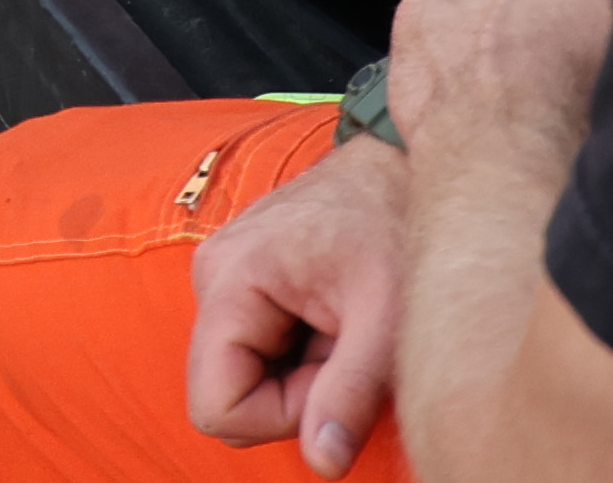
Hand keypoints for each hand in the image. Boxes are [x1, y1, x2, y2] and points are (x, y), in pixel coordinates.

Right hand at [188, 134, 410, 467]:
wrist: (400, 159)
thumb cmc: (396, 221)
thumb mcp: (384, 317)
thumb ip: (348, 394)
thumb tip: (324, 464)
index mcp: (232, 279)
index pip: (217, 406)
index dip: (281, 416)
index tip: (334, 377)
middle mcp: (213, 274)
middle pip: (228, 391)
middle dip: (293, 392)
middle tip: (348, 346)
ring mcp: (224, 273)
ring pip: (244, 372)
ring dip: (300, 371)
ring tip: (345, 325)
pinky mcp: (242, 276)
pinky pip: (255, 346)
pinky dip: (299, 350)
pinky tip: (334, 315)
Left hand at [385, 0, 612, 174]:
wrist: (512, 166)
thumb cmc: (585, 121)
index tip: (607, 22)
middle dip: (549, 7)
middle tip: (564, 65)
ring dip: (498, 29)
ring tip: (518, 89)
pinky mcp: (419, 17)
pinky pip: (436, 22)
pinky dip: (450, 50)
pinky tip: (473, 90)